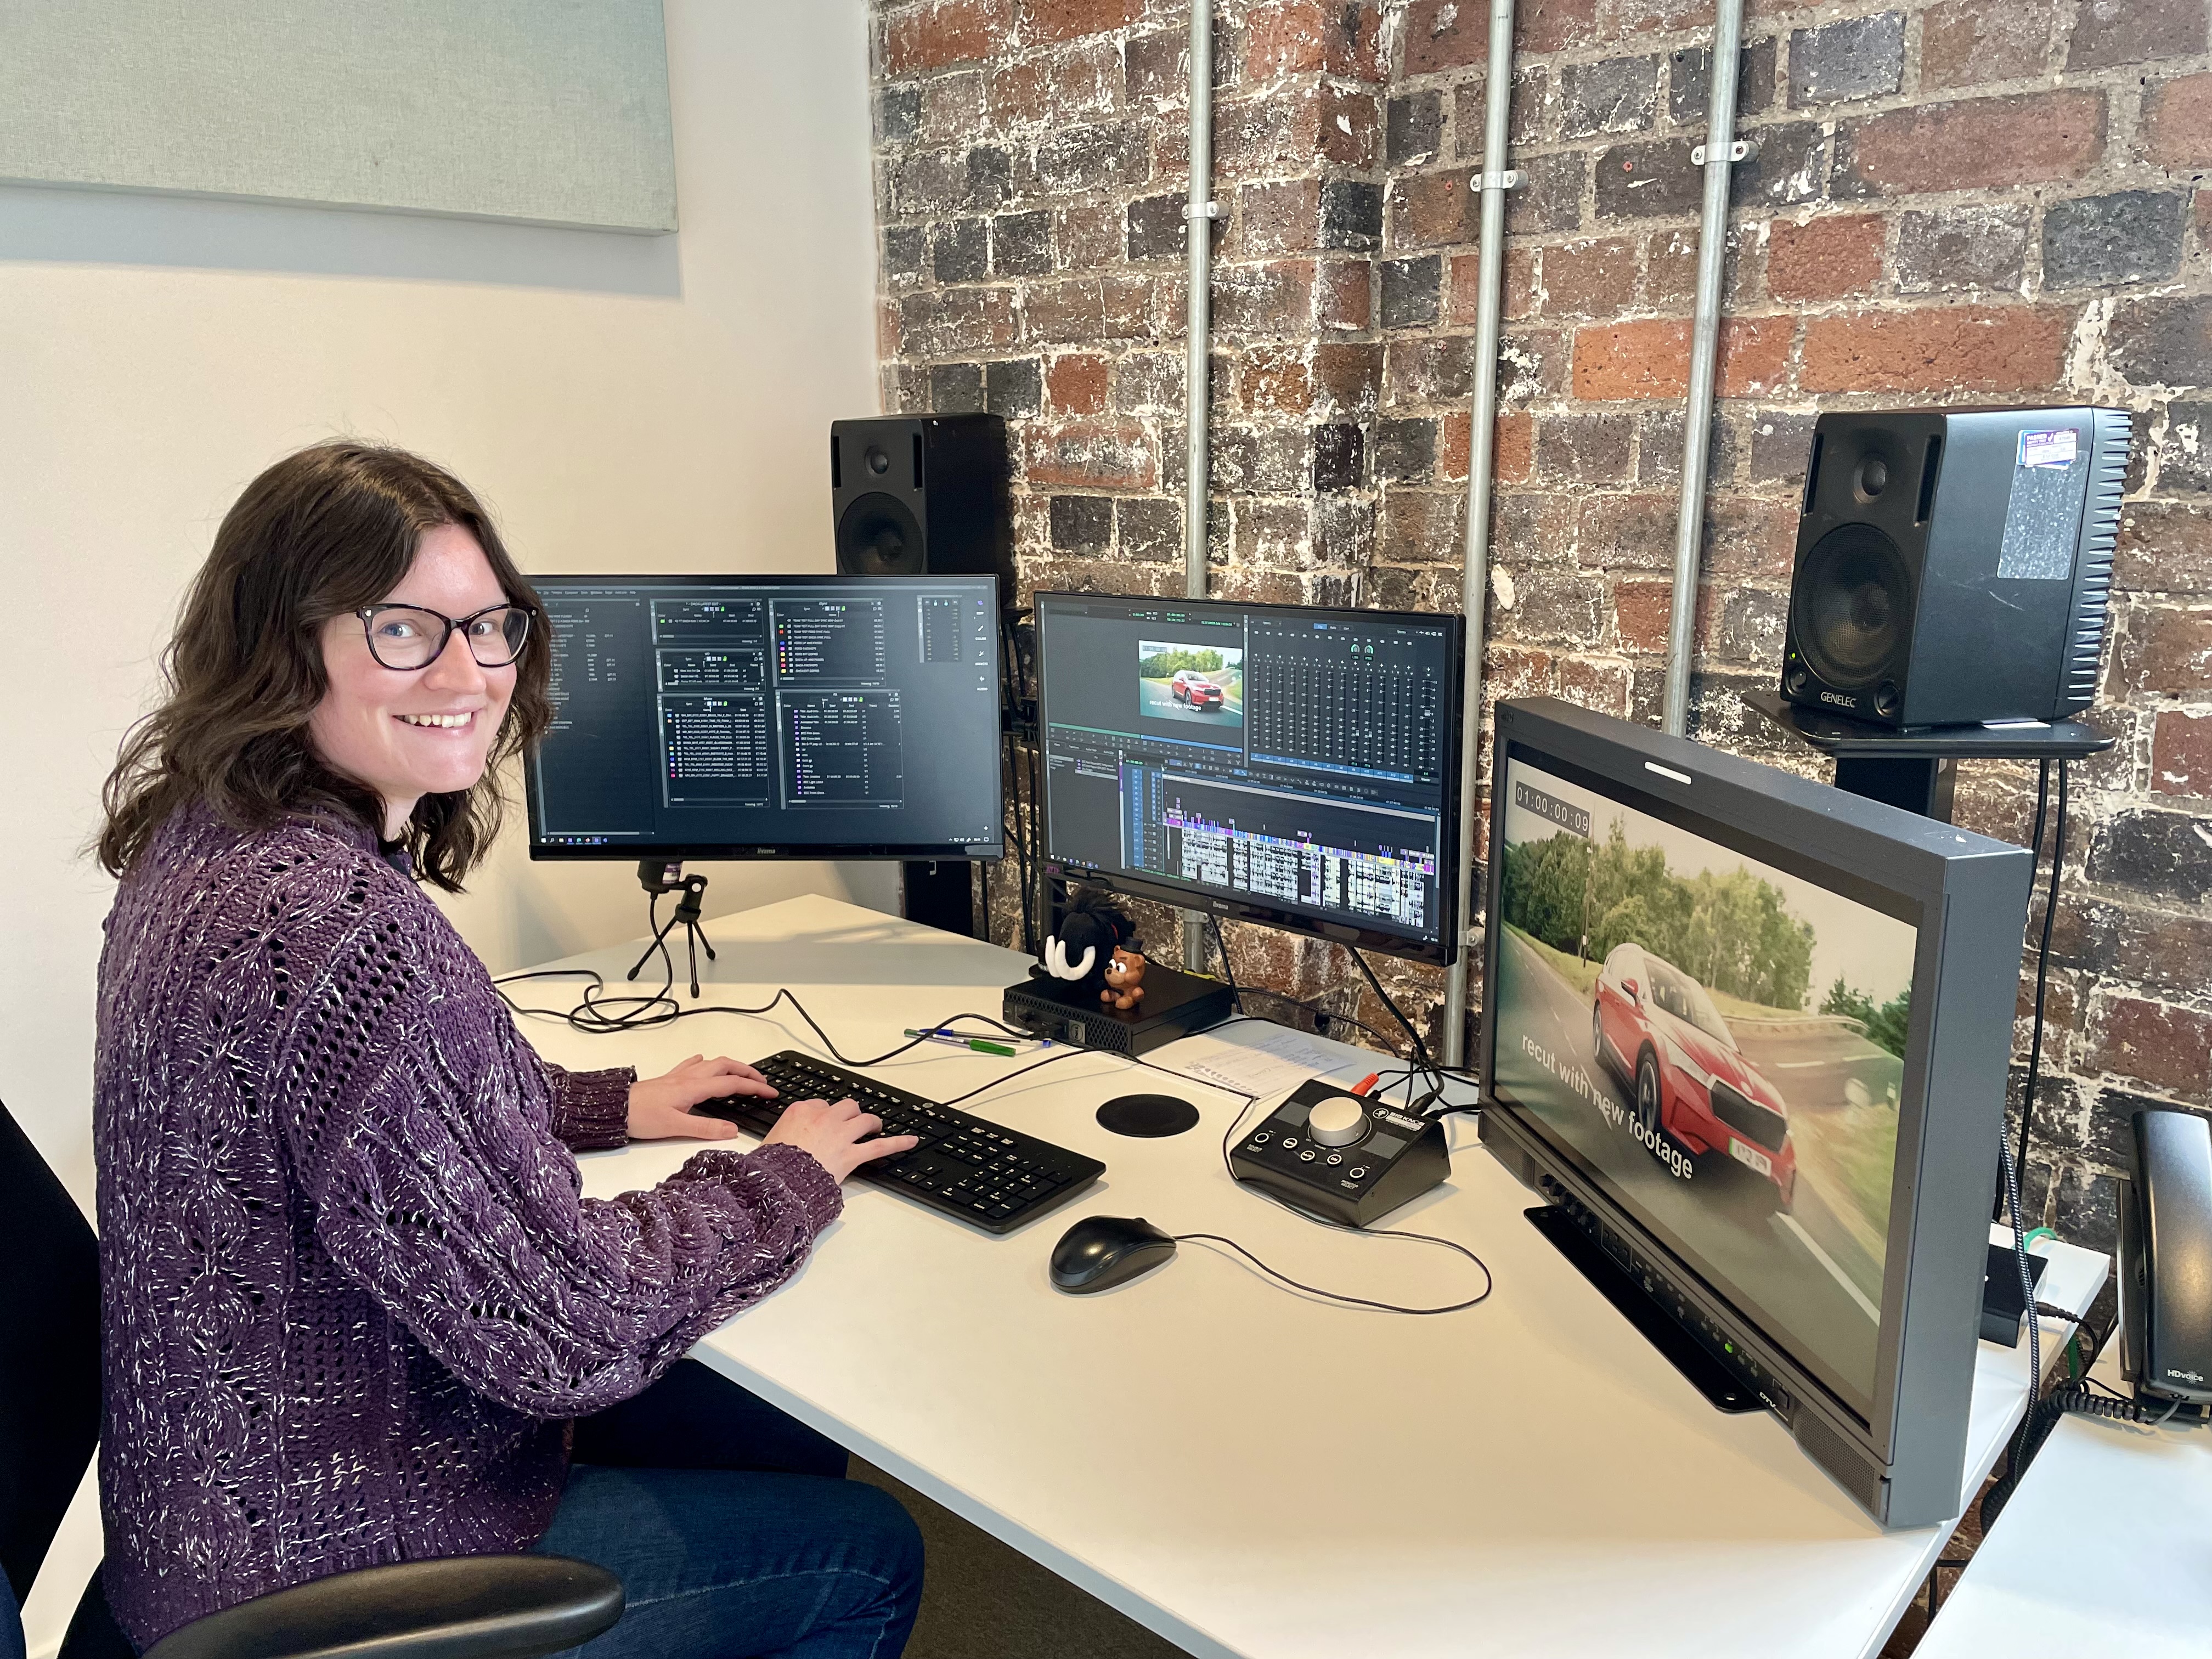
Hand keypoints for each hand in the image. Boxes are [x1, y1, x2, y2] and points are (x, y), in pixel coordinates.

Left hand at [626, 1054, 774, 1141]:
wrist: (614, 1108)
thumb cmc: (640, 1116)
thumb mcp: (676, 1127)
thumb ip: (706, 1128)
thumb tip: (733, 1130)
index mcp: (694, 1088)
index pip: (733, 1085)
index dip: (755, 1088)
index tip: (771, 1093)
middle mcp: (689, 1078)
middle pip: (726, 1066)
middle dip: (748, 1072)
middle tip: (763, 1082)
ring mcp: (678, 1076)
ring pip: (712, 1063)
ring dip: (731, 1066)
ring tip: (742, 1073)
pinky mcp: (669, 1080)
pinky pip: (692, 1064)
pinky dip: (705, 1063)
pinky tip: (703, 1062)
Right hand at [763, 1095, 919, 1183]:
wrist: (778, 1181)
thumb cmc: (771, 1165)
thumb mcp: (770, 1141)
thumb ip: (783, 1134)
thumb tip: (783, 1139)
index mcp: (801, 1112)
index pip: (820, 1104)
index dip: (825, 1114)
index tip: (825, 1121)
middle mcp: (824, 1119)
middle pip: (846, 1106)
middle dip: (850, 1113)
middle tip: (852, 1121)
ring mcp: (840, 1135)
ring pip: (864, 1120)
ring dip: (872, 1122)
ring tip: (875, 1126)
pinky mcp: (852, 1154)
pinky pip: (880, 1146)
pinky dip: (898, 1143)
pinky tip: (911, 1141)